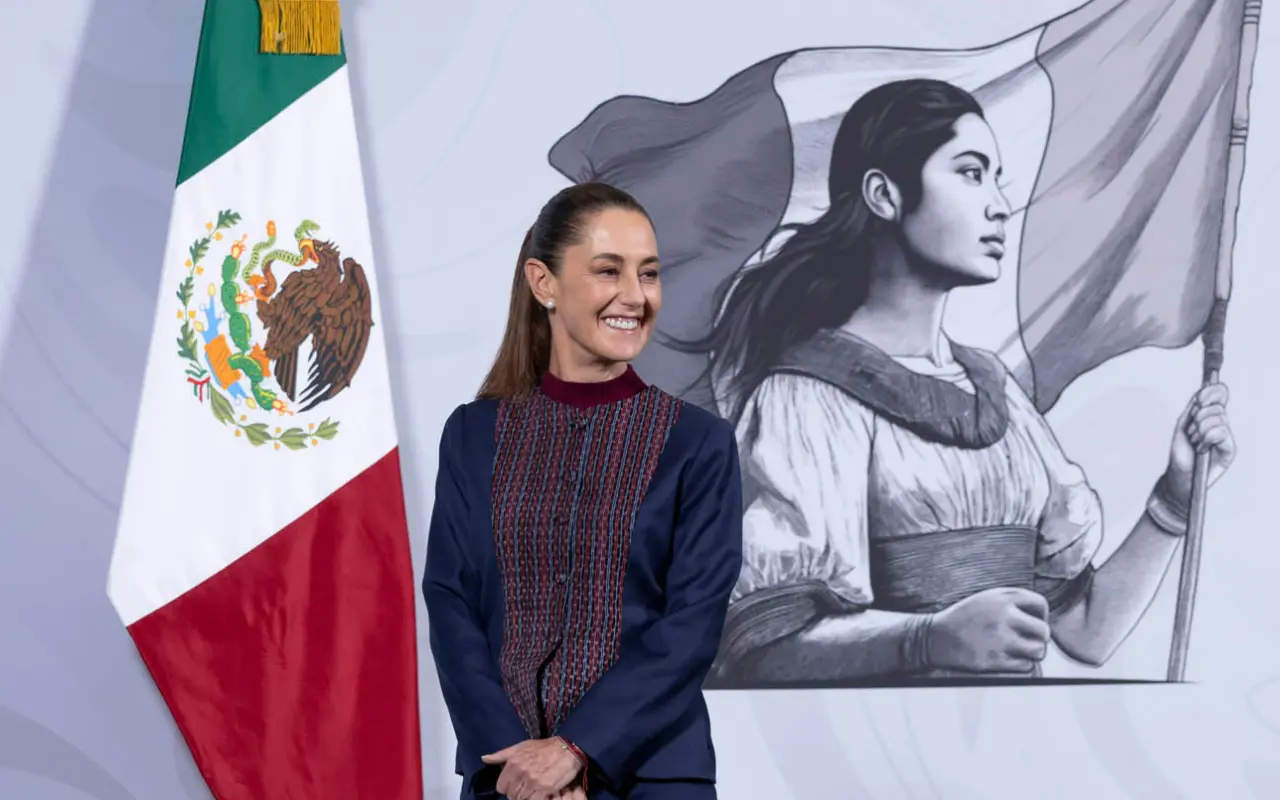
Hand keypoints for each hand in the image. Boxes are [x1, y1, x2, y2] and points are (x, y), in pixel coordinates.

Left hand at [482, 738, 581, 799]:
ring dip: (526, 797)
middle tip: (525, 788)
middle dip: (517, 793)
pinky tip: (539, 794)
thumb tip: (484, 759)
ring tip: (532, 791)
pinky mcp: (545, 789)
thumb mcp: (521, 746)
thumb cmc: (543, 748)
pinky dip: (535, 799)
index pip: (501, 786)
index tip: (514, 784)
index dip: (507, 787)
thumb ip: (501, 755)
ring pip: (521, 799)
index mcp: (513, 762)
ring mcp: (533, 781)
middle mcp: (521, 772)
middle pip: (511, 795)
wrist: (567, 750)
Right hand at [926, 587, 1050, 672]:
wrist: (935, 637)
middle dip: (1039, 637)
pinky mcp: (995, 660)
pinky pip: (1025, 666)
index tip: (1033, 621)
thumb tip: (1041, 615)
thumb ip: (1013, 601)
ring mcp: (1000, 639)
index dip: (1042, 615)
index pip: (1041, 604)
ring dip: (1033, 652)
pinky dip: (1021, 664)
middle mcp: (1004, 616)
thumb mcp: (987, 598)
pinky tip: (1008, 658)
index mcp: (1003, 598)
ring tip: (1021, 651)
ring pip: (1038, 650)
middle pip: (1044, 631)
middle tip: (1029, 640)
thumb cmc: (964, 618)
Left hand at [1164, 382, 1234, 503]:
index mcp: (1209, 416)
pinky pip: (1221, 433)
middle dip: (1198, 420)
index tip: (1200, 399)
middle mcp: (1220, 424)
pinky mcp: (1230, 449)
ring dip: (1200, 432)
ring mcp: (1226, 437)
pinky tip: (1202, 450)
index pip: (1220, 396)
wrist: (1180, 476)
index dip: (1212, 393)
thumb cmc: (1180, 454)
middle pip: (1217, 408)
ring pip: (1218, 420)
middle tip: (1191, 434)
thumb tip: (1201, 393)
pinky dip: (1206, 440)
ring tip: (1195, 443)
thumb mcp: (1182, 427)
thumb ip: (1192, 409)